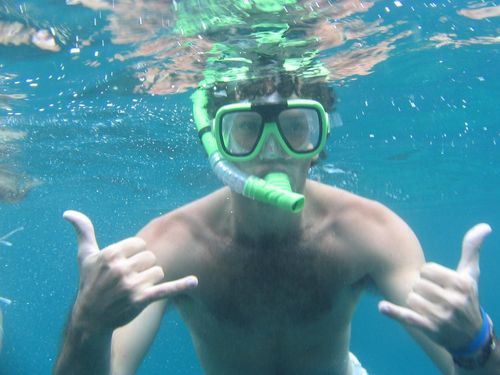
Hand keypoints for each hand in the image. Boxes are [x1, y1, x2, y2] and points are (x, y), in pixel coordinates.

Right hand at [64, 210, 197, 332]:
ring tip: (133, 290)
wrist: (90, 318)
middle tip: (126, 281)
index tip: (122, 266)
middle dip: (142, 268)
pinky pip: (166, 289)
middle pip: (151, 257)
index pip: (140, 244)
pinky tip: (194, 282)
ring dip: (150, 280)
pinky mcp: (142, 299)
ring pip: (158, 271)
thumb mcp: (86, 256)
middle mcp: (121, 268)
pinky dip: (181, 285)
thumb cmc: (89, 283)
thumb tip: (69, 212)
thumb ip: (83, 231)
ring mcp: (131, 284)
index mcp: (111, 254)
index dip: (133, 254)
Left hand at [379, 223, 491, 351]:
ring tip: (426, 306)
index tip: (436, 282)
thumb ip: (472, 249)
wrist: (470, 336)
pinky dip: (393, 312)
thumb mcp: (471, 274)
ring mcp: (441, 317)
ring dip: (413, 301)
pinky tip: (382, 307)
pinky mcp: (429, 329)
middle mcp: (453, 301)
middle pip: (417, 284)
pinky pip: (407, 317)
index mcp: (461, 284)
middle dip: (421, 289)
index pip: (427, 270)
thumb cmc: (467, 297)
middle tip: (431, 297)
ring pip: (410, 298)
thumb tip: (484, 226)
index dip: (428, 275)